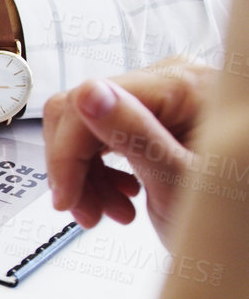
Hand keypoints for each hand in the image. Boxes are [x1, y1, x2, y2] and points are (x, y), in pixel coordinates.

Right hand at [43, 62, 210, 236]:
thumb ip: (133, 135)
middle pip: (82, 112)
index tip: (66, 200)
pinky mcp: (158, 117)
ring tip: (112, 211)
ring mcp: (163, 99)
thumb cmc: (237, 215)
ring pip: (88, 126)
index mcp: (180, 86)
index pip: (88, 102)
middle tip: (86, 211)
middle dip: (75, 167)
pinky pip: (107, 135)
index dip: (66, 154)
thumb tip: (87, 95)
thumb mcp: (180, 180)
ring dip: (87, 175)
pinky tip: (123, 197)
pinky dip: (103, 171)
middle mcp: (170, 82)